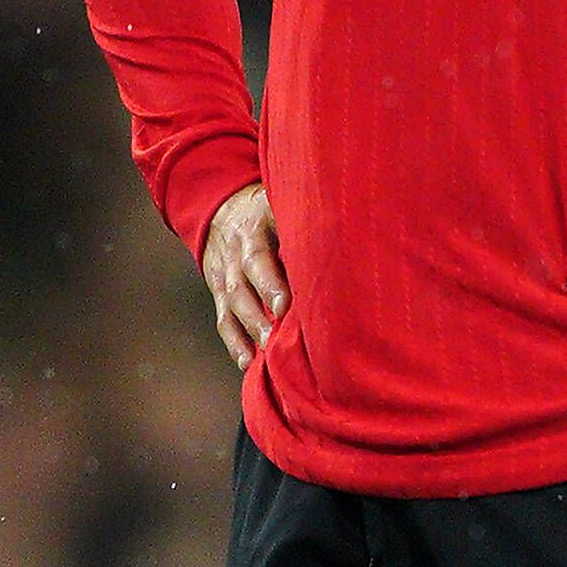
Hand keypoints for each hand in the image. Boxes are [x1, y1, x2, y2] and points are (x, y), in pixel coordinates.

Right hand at [202, 184, 287, 364]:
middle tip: (274, 338)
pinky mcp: (219, 293)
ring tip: (264, 355)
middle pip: (241, 287)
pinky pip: (223, 320)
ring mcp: (225, 275)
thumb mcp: (280, 204)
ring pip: (231, 307)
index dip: (269, 283)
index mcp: (253, 231)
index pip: (258, 258)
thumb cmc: (269, 211)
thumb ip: (302, 220)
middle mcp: (235, 255)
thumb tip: (346, 234)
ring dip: (248, 332)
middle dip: (257, 315)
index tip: (284, 307)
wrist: (224, 211)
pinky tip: (247, 363)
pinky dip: (234, 343)